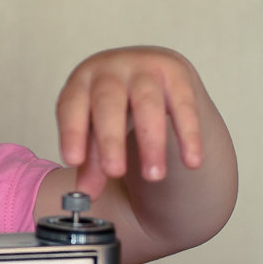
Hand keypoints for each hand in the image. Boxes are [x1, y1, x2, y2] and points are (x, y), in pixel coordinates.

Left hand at [56, 46, 203, 198]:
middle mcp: (110, 69)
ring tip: (153, 176)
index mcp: (82, 81)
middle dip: (111, 140)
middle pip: (108, 103)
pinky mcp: (176, 73)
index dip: (71, 132)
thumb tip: (86, 195)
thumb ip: (91, 160)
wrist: (148, 69)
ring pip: (148, 103)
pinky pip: (184, 105)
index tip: (73, 161)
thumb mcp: (95, 127)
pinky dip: (188, 135)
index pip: (71, 106)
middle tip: (115, 173)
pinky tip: (191, 161)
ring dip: (151, 142)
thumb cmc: (113, 104)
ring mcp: (144, 68)